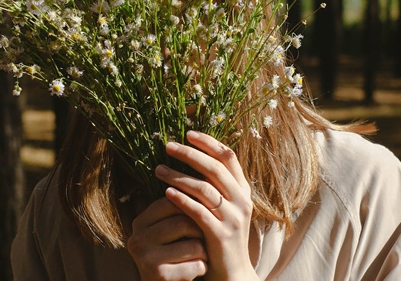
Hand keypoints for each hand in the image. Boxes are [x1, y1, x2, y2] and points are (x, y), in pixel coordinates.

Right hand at [127, 196, 207, 280]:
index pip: (172, 201)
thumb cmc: (177, 253)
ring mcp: (145, 258)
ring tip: (202, 253)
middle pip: (183, 222)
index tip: (204, 214)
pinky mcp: (157, 276)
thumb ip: (179, 206)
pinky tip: (198, 269)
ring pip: (192, 244)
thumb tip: (202, 173)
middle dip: (201, 230)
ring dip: (204, 250)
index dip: (194, 206)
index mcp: (140, 221)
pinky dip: (203, 267)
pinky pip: (194, 265)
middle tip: (206, 236)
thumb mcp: (172, 229)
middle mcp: (137, 238)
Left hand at [155, 131, 258, 280]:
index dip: (209, 142)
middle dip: (190, 154)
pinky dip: (181, 200)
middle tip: (168, 146)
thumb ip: (215, 186)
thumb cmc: (222, 235)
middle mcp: (241, 201)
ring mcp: (233, 218)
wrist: (233, 273)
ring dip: (179, 176)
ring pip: (204, 189)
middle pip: (215, 168)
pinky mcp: (220, 235)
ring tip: (158, 170)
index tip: (188, 133)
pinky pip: (198, 212)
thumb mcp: (225, 207)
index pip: (228, 157)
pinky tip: (165, 193)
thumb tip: (192, 157)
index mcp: (243, 190)